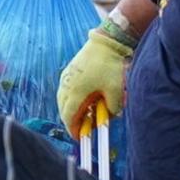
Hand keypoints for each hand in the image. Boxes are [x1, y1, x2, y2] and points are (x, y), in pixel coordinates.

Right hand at [58, 20, 135, 137]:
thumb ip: (112, 108)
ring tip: (83, 114)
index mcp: (76, 91)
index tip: (79, 137)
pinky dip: (71, 98)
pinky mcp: (69, 71)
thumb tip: (110, 116)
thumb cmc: (111, 65)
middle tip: (82, 128)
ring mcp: (66, 77)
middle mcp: (67, 85)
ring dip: (71, 109)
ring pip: (63, 99)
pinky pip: (65, 90)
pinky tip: (82, 100)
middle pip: (63, 109)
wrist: (107, 42)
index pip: (69, 116)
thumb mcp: (116, 91)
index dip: (73, 129)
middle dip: (71, 120)